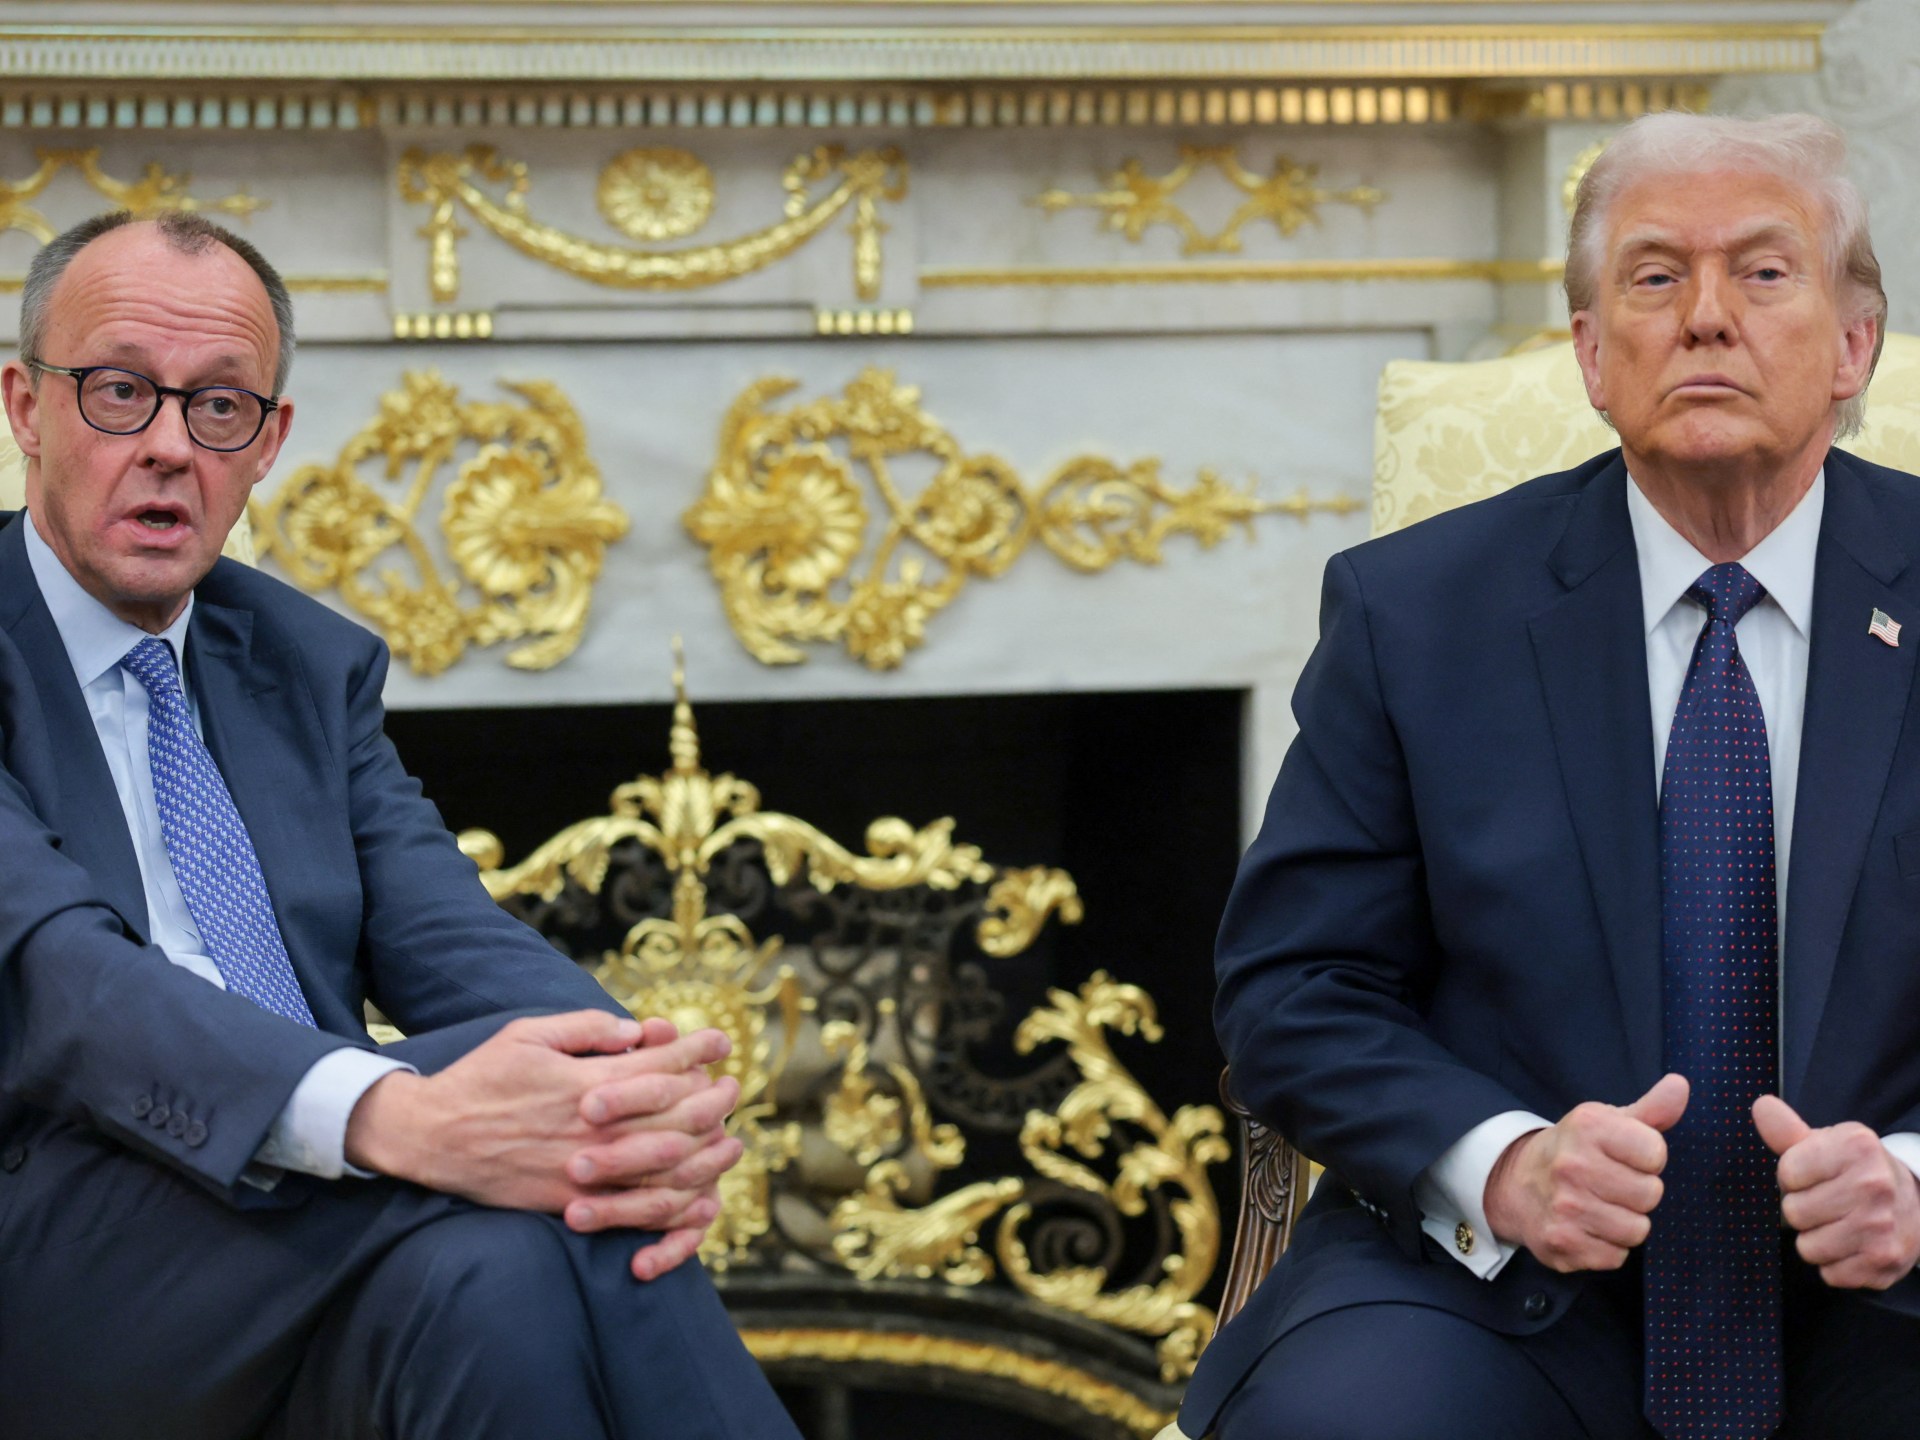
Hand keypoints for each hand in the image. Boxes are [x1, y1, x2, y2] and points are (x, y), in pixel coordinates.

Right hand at [345, 1010, 733, 1215]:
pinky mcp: (570, 1202)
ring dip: (704, 1149)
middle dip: (712, 1097)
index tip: (719, 1039)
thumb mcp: (528, 1034)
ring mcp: (582, 1169)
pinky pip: (633, 1210)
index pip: (657, 1064)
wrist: (431, 1136)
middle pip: (673, 1115)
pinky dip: (672, 1203)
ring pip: (663, 1165)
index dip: (695, 1049)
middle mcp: (590, 1127)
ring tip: (728, 1136)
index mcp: (583, 1080)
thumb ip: (586, 1029)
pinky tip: (696, 1192)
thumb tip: (637, 1030)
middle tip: (733, 1086)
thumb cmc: (482, 1076)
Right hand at [1484, 1073, 1687, 1271]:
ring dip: (1624, 1223)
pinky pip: (1616, 1256)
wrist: (1516, 1183)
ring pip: (1636, 1230)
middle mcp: (1572, 1165)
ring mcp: (1565, 1207)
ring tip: (1600, 1207)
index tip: (1625, 1156)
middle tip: (1611, 1184)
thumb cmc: (1576, 1150)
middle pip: (1650, 1194)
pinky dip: (1607, 1247)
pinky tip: (1587, 1228)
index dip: (1647, 1158)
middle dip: (1637, 1192)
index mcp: (1587, 1127)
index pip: (1656, 1153)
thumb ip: (1651, 1109)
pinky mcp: (1562, 1244)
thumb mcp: (1608, 1122)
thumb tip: (1681, 1084)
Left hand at [1754, 1095, 1919, 1288]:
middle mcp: (1874, 1186)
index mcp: (1857, 1147)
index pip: (1787, 1173)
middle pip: (1794, 1212)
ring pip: (1808, 1247)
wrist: (1917, 1204)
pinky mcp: (1884, 1262)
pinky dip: (1836, 1264)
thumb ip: (1788, 1131)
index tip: (1815, 1176)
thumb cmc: (1857, 1171)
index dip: (1793, 1177)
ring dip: (1816, 1239)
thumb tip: (1761, 1106)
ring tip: (1840, 1224)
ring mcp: (1882, 1227)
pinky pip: (1830, 1274)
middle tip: (1829, 1202)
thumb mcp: (1827, 1144)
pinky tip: (1853, 1246)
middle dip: (1803, 1209)